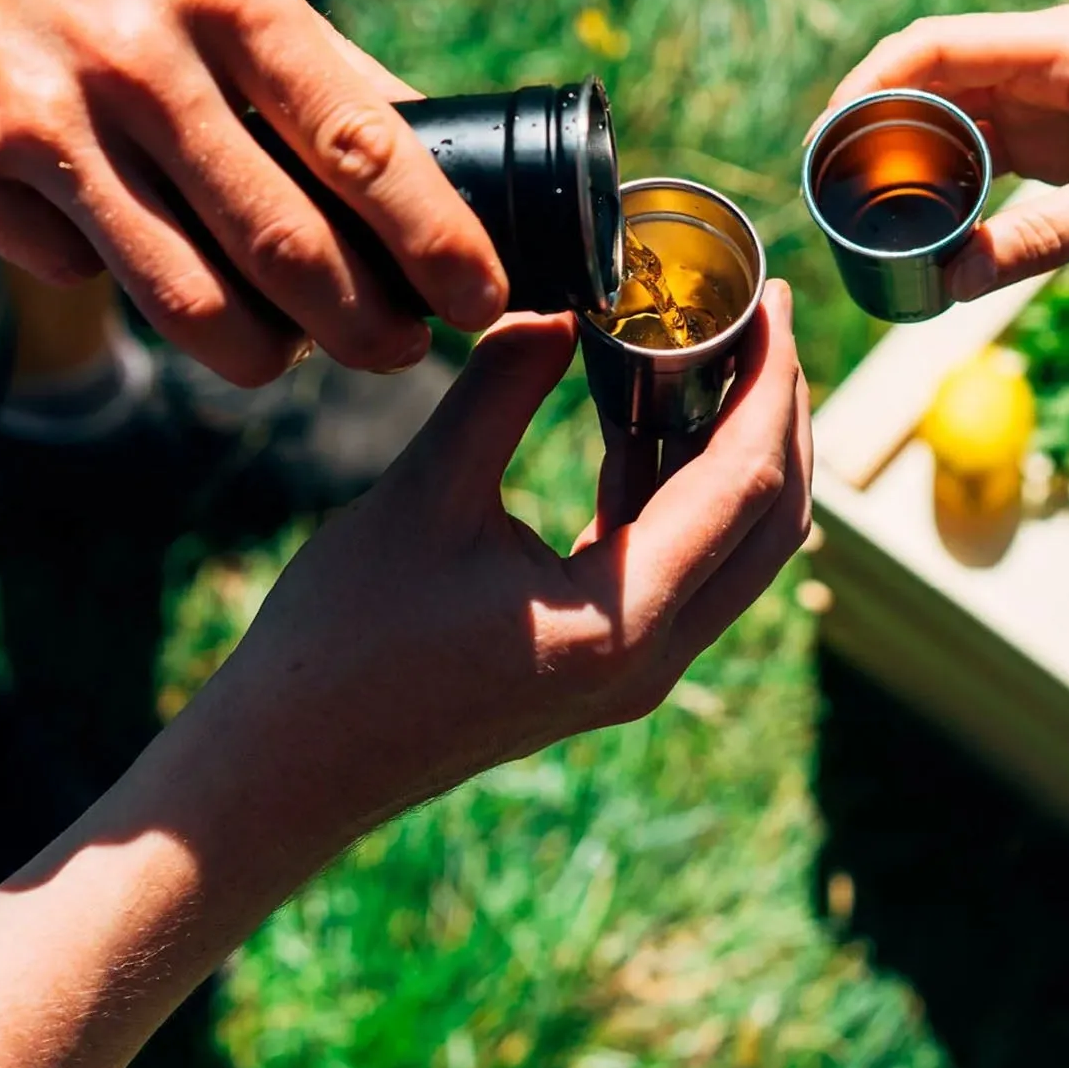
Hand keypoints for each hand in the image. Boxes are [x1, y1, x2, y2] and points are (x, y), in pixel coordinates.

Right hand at [0, 0, 506, 384]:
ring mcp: (37, 115)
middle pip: (283, 246)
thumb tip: (426, 141)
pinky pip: (72, 271)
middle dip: (366, 328)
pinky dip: (118, 278)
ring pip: (182, 296)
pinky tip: (131, 241)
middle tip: (400, 348)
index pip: (360, 144)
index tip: (483, 297)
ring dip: (262, 349)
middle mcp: (134, 54)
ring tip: (295, 345)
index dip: (437, 238)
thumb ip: (319, 57)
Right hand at [188, 281, 811, 857]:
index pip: (746, 481)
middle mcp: (652, 656)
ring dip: (738, 452)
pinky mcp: (603, 664)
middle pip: (770, 521)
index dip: (769, 381)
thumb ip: (503, 389)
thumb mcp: (425, 492)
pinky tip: (644, 424)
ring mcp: (634, 669)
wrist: (289, 768)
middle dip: (779, 413)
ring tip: (717, 356)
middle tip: (763, 319)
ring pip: (735, 548)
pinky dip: (681, 492)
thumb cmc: (344, 640)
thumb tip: (558, 307)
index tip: (771, 300)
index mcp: (623, 618)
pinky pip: (678, 567)